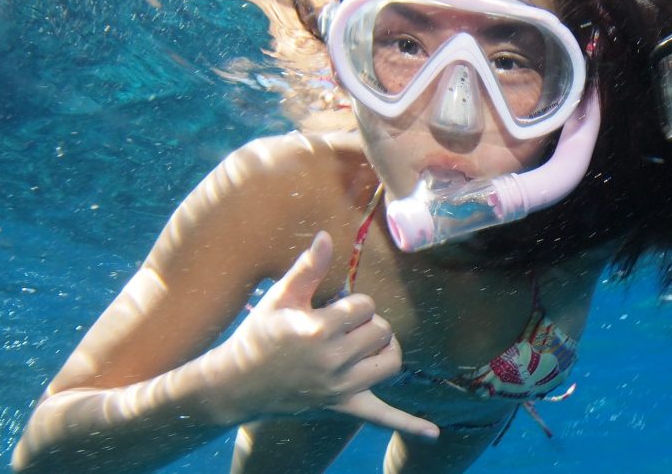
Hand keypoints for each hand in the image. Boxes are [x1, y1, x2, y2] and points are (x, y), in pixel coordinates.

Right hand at [212, 232, 438, 438]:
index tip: (333, 308)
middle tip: (345, 327)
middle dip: (368, 323)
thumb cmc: (259, 336)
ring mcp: (340, 388)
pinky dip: (409, 424)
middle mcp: (333, 361)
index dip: (353, 303)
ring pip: (391, 362)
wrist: (238, 384)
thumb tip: (327, 236)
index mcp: (319, 330)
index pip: (365, 305)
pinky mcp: (342, 408)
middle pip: (382, 331)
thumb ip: (307, 268)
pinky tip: (433, 434)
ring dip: (385, 350)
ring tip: (366, 345)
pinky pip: (382, 418)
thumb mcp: (279, 298)